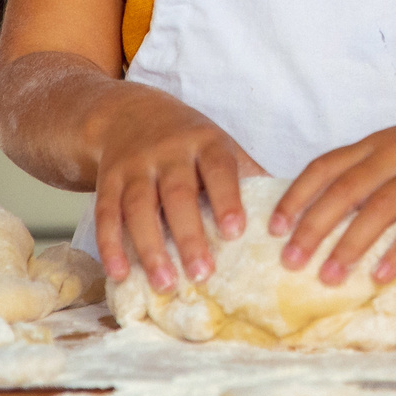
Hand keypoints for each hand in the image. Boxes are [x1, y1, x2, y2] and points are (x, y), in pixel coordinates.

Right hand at [89, 87, 263, 291]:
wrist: (127, 112)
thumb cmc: (187, 139)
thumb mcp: (218, 145)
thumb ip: (247, 174)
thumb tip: (290, 209)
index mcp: (205, 142)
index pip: (218, 169)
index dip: (227, 198)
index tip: (235, 232)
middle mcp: (168, 151)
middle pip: (178, 194)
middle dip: (189, 235)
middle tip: (203, 274)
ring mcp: (135, 166)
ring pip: (139, 207)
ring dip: (151, 247)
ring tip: (166, 283)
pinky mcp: (107, 180)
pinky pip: (106, 214)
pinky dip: (111, 245)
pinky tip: (121, 273)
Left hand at [269, 93, 395, 284]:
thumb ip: (376, 169)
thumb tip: (340, 212)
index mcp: (378, 144)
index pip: (325, 167)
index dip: (296, 197)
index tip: (273, 227)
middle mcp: (394, 155)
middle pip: (343, 190)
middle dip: (311, 227)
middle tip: (288, 262)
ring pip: (377, 209)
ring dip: (348, 245)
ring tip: (327, 277)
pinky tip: (380, 276)